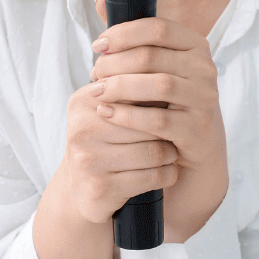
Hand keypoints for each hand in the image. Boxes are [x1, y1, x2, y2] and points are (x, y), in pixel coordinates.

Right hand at [58, 76, 181, 226]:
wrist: (82, 189)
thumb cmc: (105, 142)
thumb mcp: (108, 111)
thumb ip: (131, 90)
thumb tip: (172, 68)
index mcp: (83, 102)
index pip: (134, 92)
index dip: (158, 99)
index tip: (173, 105)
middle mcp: (82, 129)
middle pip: (147, 122)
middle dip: (167, 128)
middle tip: (177, 131)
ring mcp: (89, 160)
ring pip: (154, 152)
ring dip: (170, 154)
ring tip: (171, 151)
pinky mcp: (102, 188)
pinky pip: (153, 177)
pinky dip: (168, 174)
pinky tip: (167, 171)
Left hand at [88, 8, 227, 239]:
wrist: (191, 147)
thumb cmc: (164, 99)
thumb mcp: (151, 65)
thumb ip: (128, 33)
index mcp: (195, 45)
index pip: (158, 28)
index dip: (123, 33)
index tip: (97, 45)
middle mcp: (205, 69)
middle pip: (153, 56)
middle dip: (116, 63)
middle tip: (93, 73)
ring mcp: (205, 99)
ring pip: (158, 85)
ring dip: (119, 87)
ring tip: (95, 92)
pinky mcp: (197, 129)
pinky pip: (158, 120)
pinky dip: (127, 116)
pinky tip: (106, 113)